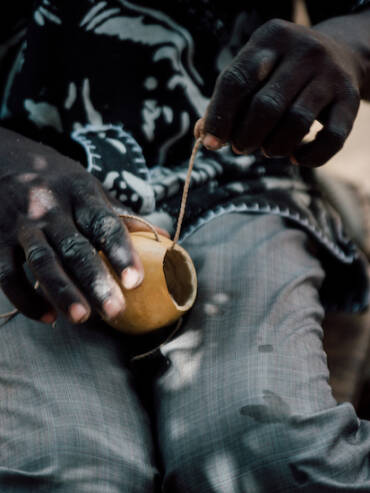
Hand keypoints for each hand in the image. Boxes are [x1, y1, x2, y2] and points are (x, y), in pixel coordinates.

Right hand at [0, 128, 166, 324]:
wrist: (7, 161)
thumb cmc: (62, 184)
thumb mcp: (91, 190)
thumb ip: (123, 215)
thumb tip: (165, 238)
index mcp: (80, 193)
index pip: (104, 223)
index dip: (121, 252)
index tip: (136, 281)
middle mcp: (50, 207)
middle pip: (74, 247)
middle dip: (95, 281)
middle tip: (115, 310)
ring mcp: (21, 224)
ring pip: (42, 261)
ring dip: (62, 291)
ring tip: (81, 318)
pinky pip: (7, 273)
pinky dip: (25, 297)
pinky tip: (47, 317)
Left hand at [196, 18, 363, 166]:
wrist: (340, 55)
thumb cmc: (281, 73)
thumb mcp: (254, 74)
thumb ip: (227, 102)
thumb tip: (202, 136)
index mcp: (270, 40)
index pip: (235, 81)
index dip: (219, 117)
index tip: (211, 143)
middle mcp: (303, 51)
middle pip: (265, 106)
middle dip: (246, 137)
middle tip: (241, 147)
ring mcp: (330, 74)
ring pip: (295, 124)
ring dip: (274, 148)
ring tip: (267, 149)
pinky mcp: (350, 99)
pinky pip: (330, 139)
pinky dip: (309, 157)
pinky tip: (296, 157)